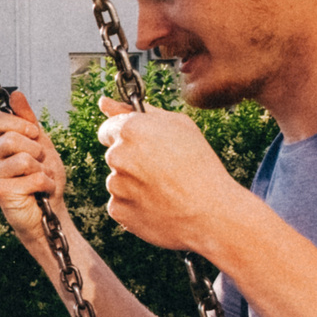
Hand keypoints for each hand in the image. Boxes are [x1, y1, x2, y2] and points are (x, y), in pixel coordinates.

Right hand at [0, 90, 65, 245]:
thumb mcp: (40, 142)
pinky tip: (42, 191)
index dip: (15, 122)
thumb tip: (15, 94)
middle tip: (40, 162)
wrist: (50, 209)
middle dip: (36, 149)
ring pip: (24, 159)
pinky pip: (33, 177)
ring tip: (42, 178)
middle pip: (10, 138)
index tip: (32, 133)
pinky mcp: (1, 192)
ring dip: (43, 168)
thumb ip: (27, 119)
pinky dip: (46, 184)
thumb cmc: (43, 177)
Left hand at [94, 100, 248, 252]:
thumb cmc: (200, 166)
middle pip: (114, 155)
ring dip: (133, 183)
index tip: (140, 145)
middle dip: (131, 159)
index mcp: (131, 130)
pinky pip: (121, 203)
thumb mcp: (180, 126)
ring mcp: (115, 185)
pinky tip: (158, 205)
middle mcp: (117, 156)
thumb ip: (140, 112)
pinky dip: (134, 205)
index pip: (108, 127)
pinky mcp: (118, 210)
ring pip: (118, 180)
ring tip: (165, 190)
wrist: (211, 214)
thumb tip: (105, 103)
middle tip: (163, 170)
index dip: (125, 136)